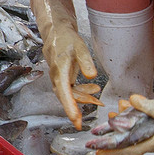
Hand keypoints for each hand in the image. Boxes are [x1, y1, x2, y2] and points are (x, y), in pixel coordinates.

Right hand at [30, 0, 96, 129]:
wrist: (57, 31)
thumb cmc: (66, 38)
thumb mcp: (80, 47)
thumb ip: (86, 62)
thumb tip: (91, 76)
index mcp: (59, 69)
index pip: (63, 91)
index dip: (69, 106)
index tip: (74, 119)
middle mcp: (56, 75)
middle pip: (64, 96)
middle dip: (73, 109)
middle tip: (80, 123)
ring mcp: (58, 77)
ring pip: (68, 94)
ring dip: (82, 98)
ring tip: (97, 100)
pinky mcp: (62, 77)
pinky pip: (71, 89)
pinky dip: (81, 92)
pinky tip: (93, 90)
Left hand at [95, 82, 153, 154]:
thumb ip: (148, 106)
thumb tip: (131, 99)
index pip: (127, 150)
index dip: (111, 151)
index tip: (97, 152)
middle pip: (131, 140)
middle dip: (116, 133)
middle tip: (104, 125)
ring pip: (139, 132)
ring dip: (128, 123)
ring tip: (120, 108)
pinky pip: (148, 128)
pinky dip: (140, 119)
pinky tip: (137, 108)